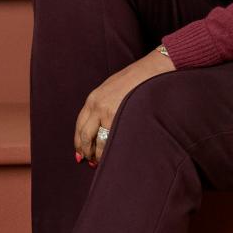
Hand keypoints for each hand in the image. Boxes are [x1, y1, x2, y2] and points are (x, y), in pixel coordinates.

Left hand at [75, 49, 175, 165]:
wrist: (153, 69)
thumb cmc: (136, 79)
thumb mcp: (112, 88)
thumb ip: (102, 104)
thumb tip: (99, 125)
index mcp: (93, 98)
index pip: (79, 125)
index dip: (78, 141)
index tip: (80, 152)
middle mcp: (97, 106)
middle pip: (84, 136)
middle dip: (86, 151)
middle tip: (89, 161)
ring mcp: (108, 113)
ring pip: (97, 142)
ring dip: (98, 155)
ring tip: (102, 162)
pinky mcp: (121, 118)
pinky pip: (110, 141)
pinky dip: (109, 152)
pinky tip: (112, 157)